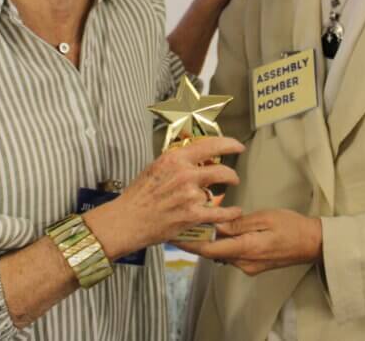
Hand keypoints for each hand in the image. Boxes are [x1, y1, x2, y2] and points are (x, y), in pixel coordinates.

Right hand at [85, 137, 244, 259]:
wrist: (127, 220)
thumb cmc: (138, 195)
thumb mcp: (156, 167)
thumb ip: (177, 161)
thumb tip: (196, 158)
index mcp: (175, 158)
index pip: (210, 145)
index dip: (229, 144)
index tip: (237, 146)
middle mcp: (184, 174)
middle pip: (221, 170)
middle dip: (231, 174)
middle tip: (233, 177)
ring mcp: (189, 195)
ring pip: (214, 193)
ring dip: (215, 197)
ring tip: (216, 199)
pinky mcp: (191, 215)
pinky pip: (219, 213)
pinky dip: (229, 213)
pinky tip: (234, 212)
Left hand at [173, 209, 321, 275]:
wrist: (313, 243)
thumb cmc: (292, 226)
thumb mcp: (264, 218)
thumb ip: (238, 223)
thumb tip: (215, 223)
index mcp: (247, 249)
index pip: (210, 250)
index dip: (190, 243)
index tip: (174, 235)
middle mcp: (245, 262)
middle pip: (212, 252)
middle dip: (197, 239)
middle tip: (182, 222)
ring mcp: (249, 266)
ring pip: (221, 253)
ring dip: (210, 240)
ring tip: (197, 221)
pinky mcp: (253, 265)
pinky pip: (231, 254)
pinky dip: (222, 243)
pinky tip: (220, 229)